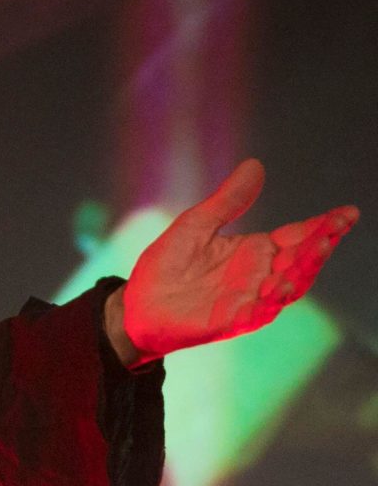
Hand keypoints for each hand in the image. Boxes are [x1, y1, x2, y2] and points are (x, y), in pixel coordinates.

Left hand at [118, 158, 357, 362]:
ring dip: (304, 269)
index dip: (324, 226)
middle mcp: (260, 275)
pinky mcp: (232, 320)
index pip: (298, 236)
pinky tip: (280, 287)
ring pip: (289, 286)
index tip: (348, 212)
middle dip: (321, 244)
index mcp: (255, 251)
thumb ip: (228, 201)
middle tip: (335, 227)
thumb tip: (255, 164)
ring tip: (316, 248)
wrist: (137, 304)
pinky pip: (259, 311)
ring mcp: (250, 299)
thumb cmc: (167, 266)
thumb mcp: (196, 225)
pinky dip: (272, 300)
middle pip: (301, 260)